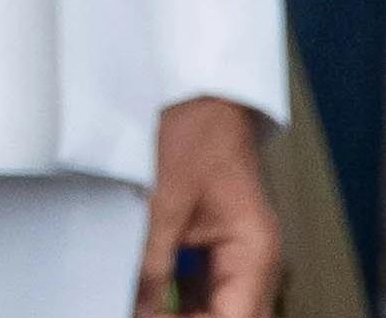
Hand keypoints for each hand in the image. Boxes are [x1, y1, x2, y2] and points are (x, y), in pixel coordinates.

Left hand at [139, 97, 279, 315]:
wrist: (196, 90)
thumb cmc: (192, 129)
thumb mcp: (163, 198)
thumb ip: (151, 262)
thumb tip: (136, 310)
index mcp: (254, 252)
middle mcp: (251, 260)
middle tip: (133, 312)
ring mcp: (232, 255)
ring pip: (211, 308)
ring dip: (176, 315)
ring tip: (131, 308)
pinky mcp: (210, 245)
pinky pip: (197, 289)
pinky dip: (171, 301)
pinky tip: (139, 300)